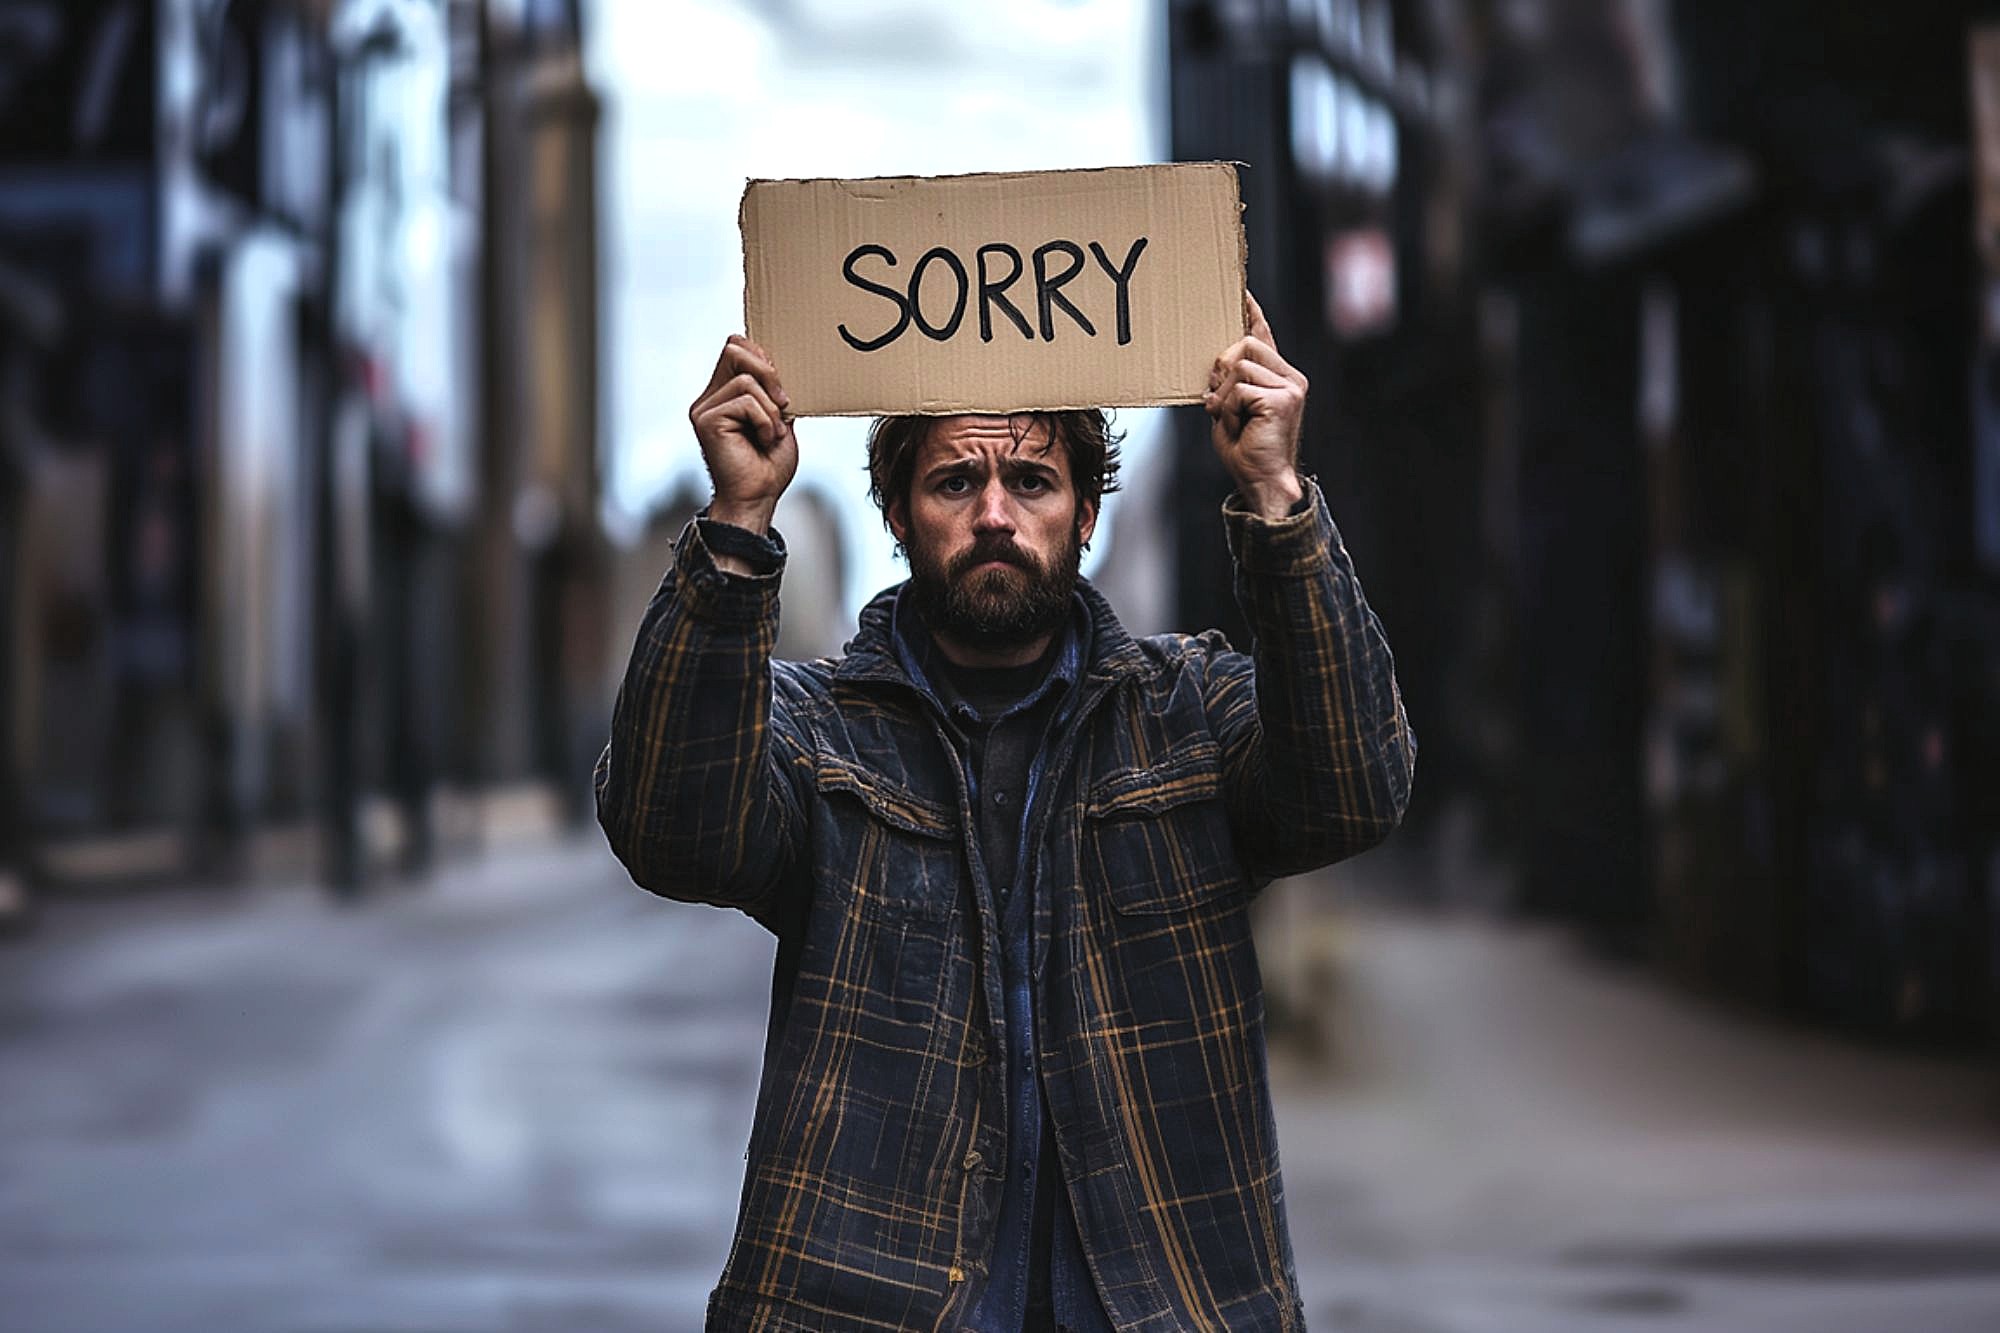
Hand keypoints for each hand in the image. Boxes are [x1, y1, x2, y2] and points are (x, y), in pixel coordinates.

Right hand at [690, 335, 797, 533]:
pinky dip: (764, 420)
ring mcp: (704, 408)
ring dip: (771, 408)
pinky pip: (745, 401)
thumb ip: (774, 392)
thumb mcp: (780, 419)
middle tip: (783, 404)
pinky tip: (764, 440)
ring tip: (772, 434)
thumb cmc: (768, 466)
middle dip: (769, 372)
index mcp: (724, 394)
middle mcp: (709, 398)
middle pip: (735, 348)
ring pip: (746, 379)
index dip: (763, 357)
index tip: (781, 390)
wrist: (758, 498)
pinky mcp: (706, 420)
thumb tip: (778, 366)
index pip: (736, 347)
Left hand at [1204, 292, 1306, 518]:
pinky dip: (1228, 409)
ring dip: (1223, 395)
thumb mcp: (1229, 408)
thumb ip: (1228, 381)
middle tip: (1217, 402)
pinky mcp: (1284, 399)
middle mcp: (1290, 376)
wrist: (1262, 481)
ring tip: (1228, 418)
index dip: (1251, 313)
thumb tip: (1217, 359)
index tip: (1241, 292)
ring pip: (1238, 364)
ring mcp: (1290, 386)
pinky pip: (1239, 388)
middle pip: (1243, 343)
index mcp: (1279, 376)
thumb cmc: (1245, 449)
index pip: (1263, 335)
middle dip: (1220, 371)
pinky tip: (1237, 426)